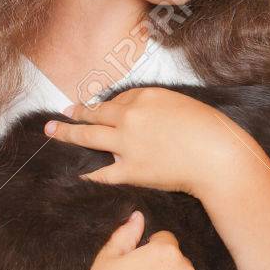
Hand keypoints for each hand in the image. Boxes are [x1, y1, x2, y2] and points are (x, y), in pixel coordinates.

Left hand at [44, 88, 248, 196]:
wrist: (218, 156)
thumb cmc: (210, 130)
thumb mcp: (183, 105)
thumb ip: (158, 108)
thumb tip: (143, 116)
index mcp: (145, 96)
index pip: (120, 98)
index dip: (112, 106)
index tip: (104, 109)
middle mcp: (130, 116)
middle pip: (95, 112)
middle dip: (77, 112)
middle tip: (63, 112)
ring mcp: (126, 144)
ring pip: (87, 136)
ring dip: (66, 133)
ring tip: (52, 131)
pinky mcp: (130, 170)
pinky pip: (101, 173)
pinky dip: (86, 174)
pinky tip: (74, 173)